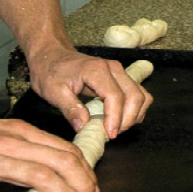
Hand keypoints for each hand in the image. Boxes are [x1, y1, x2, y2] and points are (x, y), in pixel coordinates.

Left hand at [27, 47, 152, 138]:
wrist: (52, 56)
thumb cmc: (51, 71)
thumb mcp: (53, 92)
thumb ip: (70, 109)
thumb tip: (84, 127)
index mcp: (96, 70)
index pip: (115, 97)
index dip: (115, 119)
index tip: (109, 135)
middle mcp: (113, 69)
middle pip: (135, 96)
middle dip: (128, 120)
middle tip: (112, 134)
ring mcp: (119, 72)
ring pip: (141, 96)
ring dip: (134, 115)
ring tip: (116, 128)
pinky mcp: (121, 78)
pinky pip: (138, 95)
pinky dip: (134, 110)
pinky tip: (119, 120)